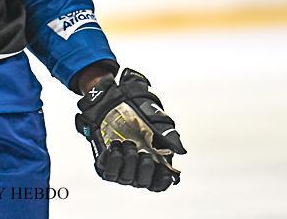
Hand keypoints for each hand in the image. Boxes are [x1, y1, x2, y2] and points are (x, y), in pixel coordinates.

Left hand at [75, 68, 185, 191]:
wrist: (113, 102)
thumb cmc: (137, 112)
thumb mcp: (157, 120)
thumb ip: (169, 136)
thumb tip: (180, 151)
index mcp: (154, 161)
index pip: (159, 184)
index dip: (162, 181)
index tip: (163, 170)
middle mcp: (137, 167)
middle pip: (143, 183)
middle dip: (145, 168)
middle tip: (143, 153)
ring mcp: (121, 166)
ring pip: (126, 179)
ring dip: (128, 160)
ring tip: (127, 143)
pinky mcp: (105, 163)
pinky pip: (109, 173)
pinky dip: (114, 161)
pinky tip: (115, 147)